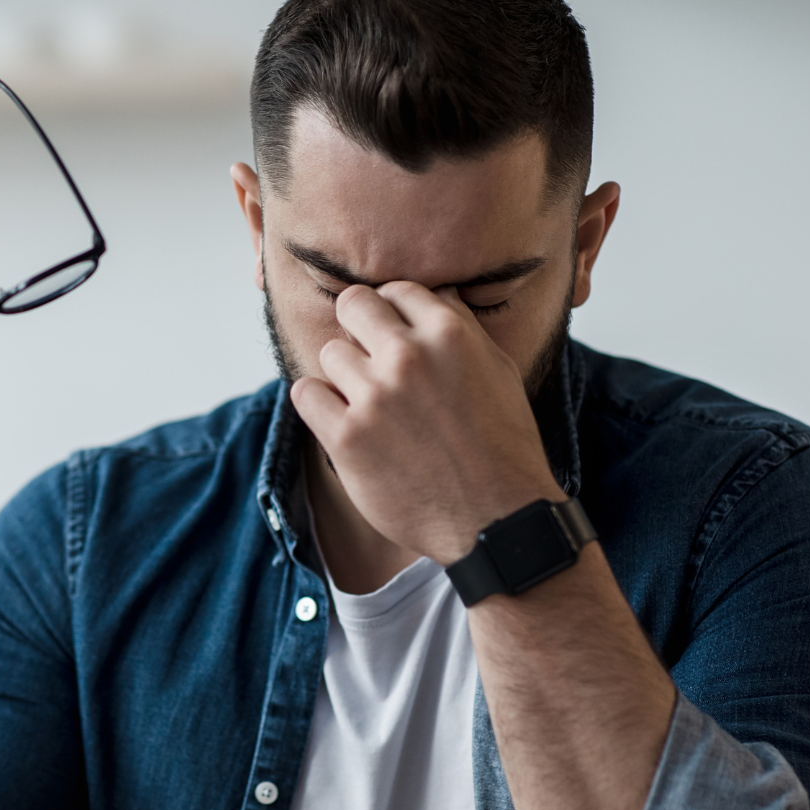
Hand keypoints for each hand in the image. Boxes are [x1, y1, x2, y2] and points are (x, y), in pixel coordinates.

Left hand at [290, 282, 562, 565]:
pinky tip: (341, 420)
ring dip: (344, 375)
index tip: (394, 335)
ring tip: (368, 403)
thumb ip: (463, 328)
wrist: (496, 519)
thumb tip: (438, 293)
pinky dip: (318, 404)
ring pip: (329, 352)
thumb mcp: (498, 372)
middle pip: (353, 306)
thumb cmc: (503, 447)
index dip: (393, 312)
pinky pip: (305, 393)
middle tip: (370, 360)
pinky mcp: (347, 437)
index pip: (397, 290)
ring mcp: (375, 397)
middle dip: (359, 327)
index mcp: (450, 334)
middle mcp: (408, 358)